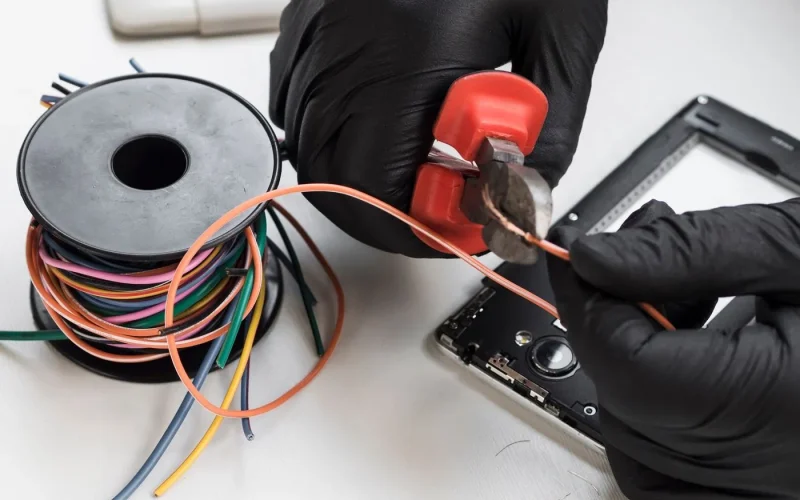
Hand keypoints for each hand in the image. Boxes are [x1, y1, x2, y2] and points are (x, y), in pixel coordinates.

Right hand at [269, 0, 606, 255]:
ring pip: (310, 141)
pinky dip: (331, 130)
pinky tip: (375, 123)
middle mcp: (347, 44)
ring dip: (361, 173)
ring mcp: (318, 29)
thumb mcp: (561, 30)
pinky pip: (296, 98)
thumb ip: (552, 122)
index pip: (379, 181)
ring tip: (420, 165)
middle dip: (387, 208)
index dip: (412, 226)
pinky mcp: (309, 18)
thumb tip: (525, 186)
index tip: (451, 232)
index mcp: (409, 48)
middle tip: (440, 206)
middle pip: (334, 173)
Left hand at [547, 199, 799, 498]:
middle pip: (625, 403)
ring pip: (639, 442)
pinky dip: (659, 412)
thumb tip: (596, 257)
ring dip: (634, 365)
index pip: (628, 366)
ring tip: (689, 305)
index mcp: (787, 408)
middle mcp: (778, 471)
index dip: (591, 302)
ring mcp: (769, 490)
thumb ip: (691, 251)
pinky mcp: (766, 490)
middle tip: (645, 263)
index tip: (587, 254)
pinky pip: (673, 469)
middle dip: (614, 323)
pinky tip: (698, 356)